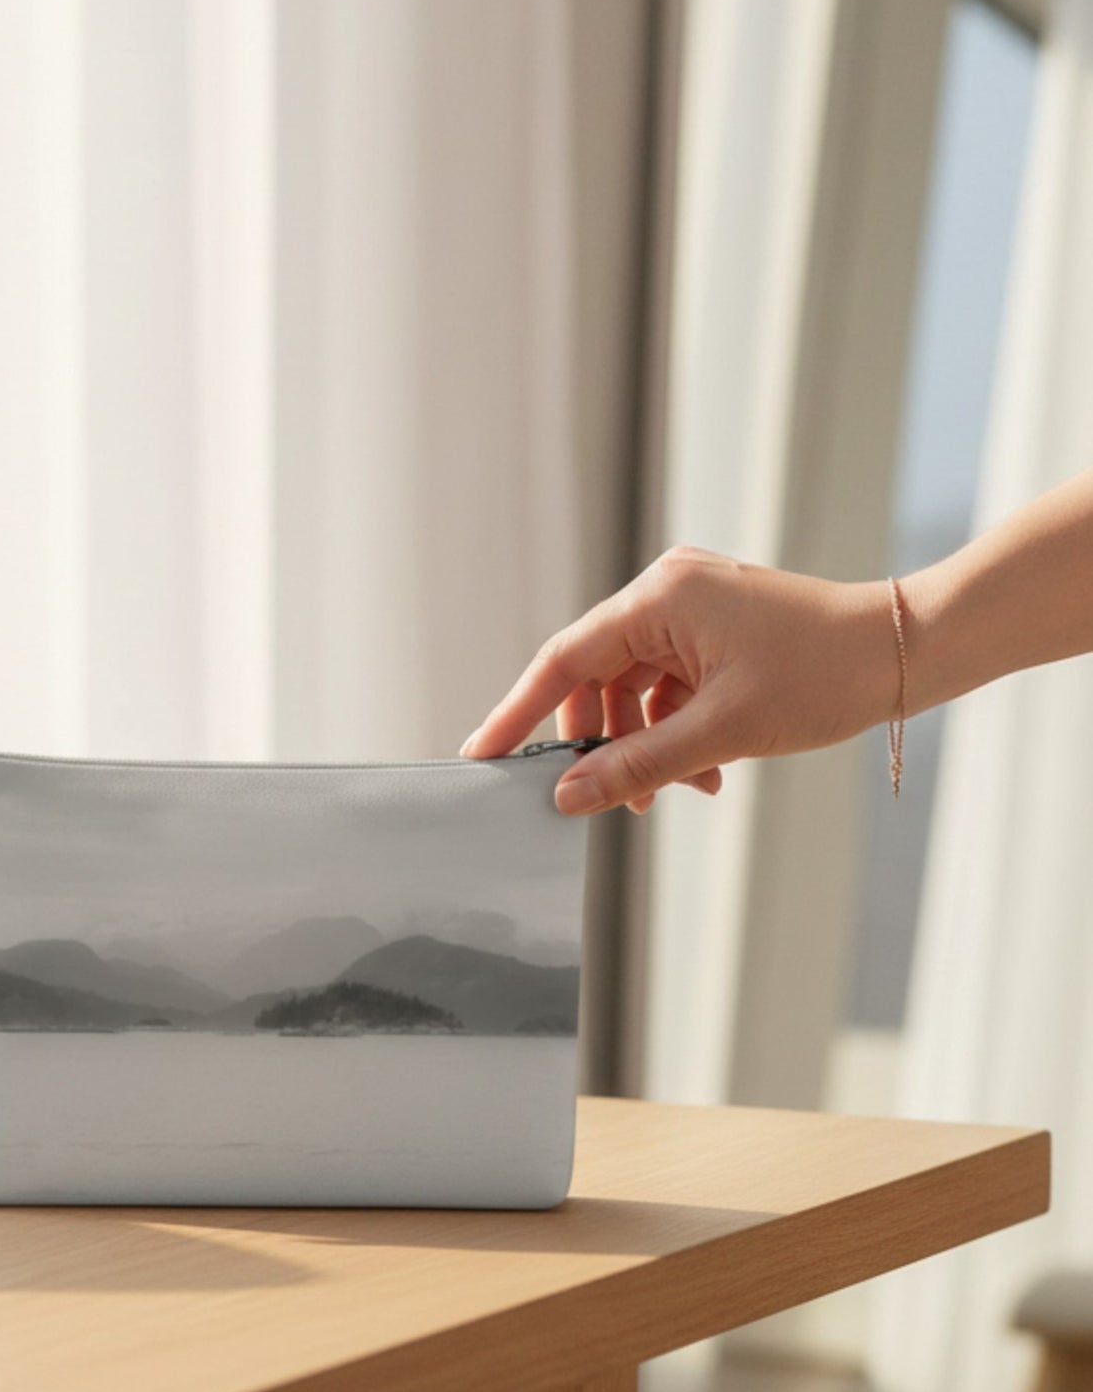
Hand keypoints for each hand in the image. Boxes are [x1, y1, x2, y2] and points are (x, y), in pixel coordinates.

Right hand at [460, 546, 900, 815]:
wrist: (908, 650)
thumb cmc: (824, 675)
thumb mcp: (723, 733)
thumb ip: (638, 766)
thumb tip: (571, 796)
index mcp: (659, 599)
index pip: (564, 660)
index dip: (519, 712)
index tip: (482, 754)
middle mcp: (666, 592)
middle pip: (597, 676)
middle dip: (605, 742)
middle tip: (612, 798)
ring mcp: (692, 608)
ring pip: (634, 687)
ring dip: (646, 743)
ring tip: (681, 790)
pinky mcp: (714, 628)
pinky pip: (668, 683)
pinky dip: (676, 728)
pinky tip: (707, 771)